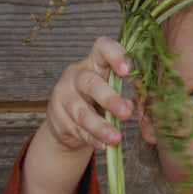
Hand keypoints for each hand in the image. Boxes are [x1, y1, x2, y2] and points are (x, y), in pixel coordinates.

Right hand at [44, 37, 133, 153]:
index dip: (114, 55)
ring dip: (100, 126)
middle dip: (109, 99)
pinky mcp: (58, 117)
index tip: (127, 71)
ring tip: (115, 138)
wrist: (66, 118)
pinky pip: (76, 129)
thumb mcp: (108, 88)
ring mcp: (64, 96)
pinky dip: (91, 138)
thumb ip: (120, 92)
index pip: (101, 48)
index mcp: (94, 62)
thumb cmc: (94, 99)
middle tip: (127, 114)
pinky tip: (103, 145)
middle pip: (90, 83)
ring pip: (82, 112)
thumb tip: (134, 104)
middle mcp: (76, 76)